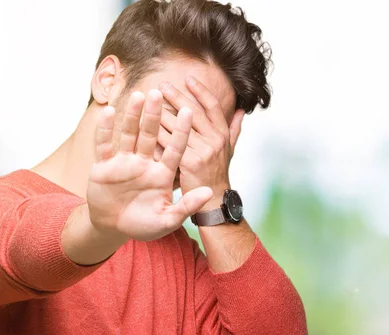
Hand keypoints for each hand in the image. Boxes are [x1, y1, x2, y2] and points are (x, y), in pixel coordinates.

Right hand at [86, 89, 212, 240]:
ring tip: (139, 95)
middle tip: (161, 92)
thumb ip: (187, 206)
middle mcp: (145, 163)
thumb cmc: (143, 225)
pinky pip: (104, 145)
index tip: (189, 111)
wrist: (114, 228)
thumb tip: (209, 193)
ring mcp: (124, 162)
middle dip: (156, 114)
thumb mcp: (167, 220)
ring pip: (129, 134)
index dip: (181, 130)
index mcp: (162, 173)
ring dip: (133, 116)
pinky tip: (108, 112)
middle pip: (151, 134)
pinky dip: (105, 130)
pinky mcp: (104, 166)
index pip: (174, 148)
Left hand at [158, 77, 244, 209]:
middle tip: (162, 86)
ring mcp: (203, 151)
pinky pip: (170, 144)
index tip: (188, 79)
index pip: (212, 107)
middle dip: (177, 97)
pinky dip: (158, 133)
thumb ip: (234, 129)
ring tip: (150, 101)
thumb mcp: (229, 150)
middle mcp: (215, 140)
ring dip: (163, 111)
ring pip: (179, 126)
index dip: (201, 91)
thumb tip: (241, 111)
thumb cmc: (217, 173)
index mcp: (223, 134)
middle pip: (194, 112)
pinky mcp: (189, 163)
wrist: (214, 201)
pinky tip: (146, 125)